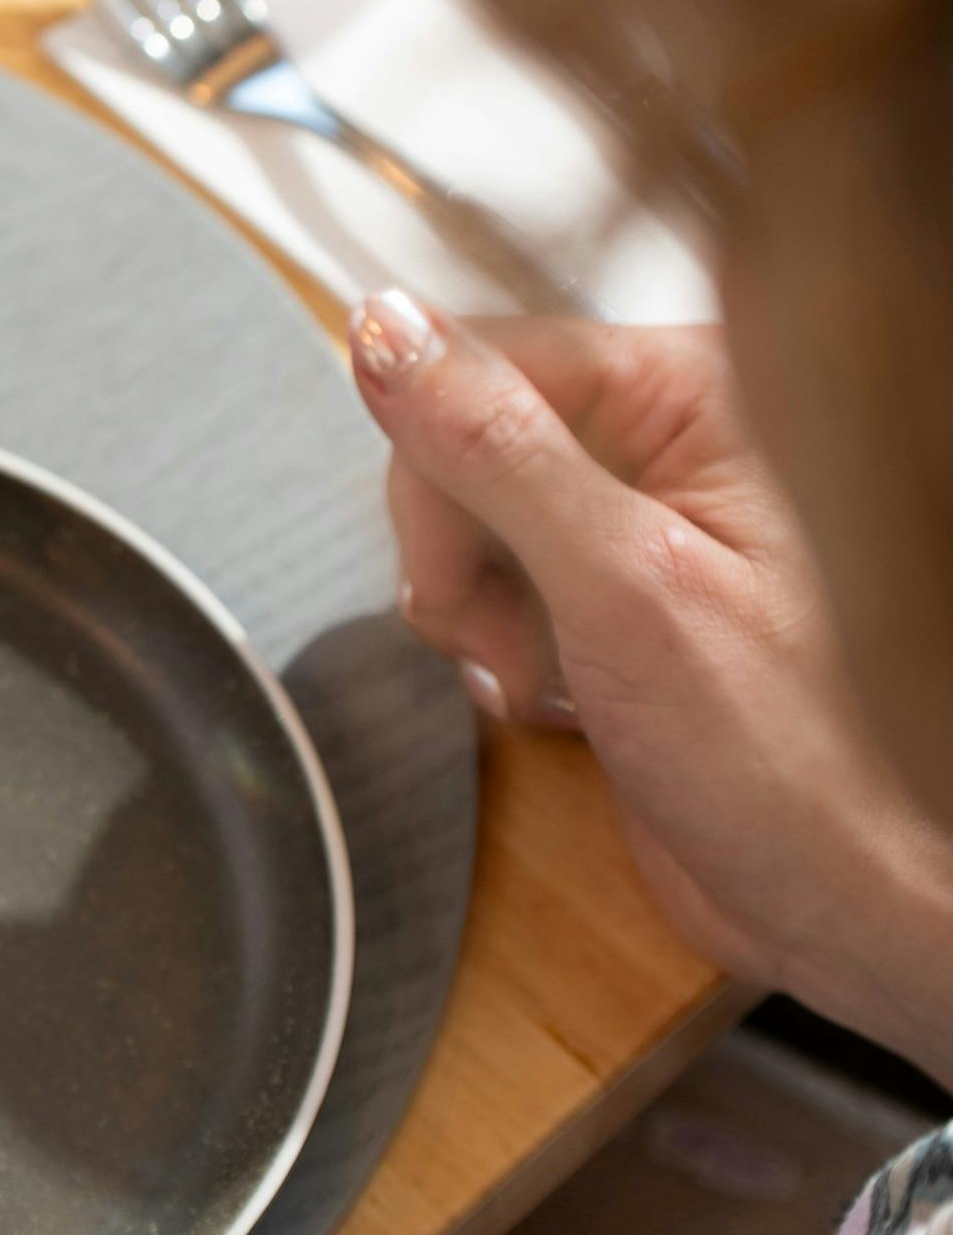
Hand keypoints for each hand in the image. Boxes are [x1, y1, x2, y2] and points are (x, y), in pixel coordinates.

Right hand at [349, 292, 952, 1082]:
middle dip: (460, 557)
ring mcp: (643, 511)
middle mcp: (675, 435)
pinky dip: (501, 644)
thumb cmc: (797, 767)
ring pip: (467, 513)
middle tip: (513, 649)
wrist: (848, 904)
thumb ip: (496, 450)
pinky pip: (498, 574)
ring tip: (550, 683)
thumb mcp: (624, 590)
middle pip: (466, 436)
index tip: (451, 575)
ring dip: (478, 614)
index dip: (441, 469)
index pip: (489, 362)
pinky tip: (558, 691)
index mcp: (705, 392)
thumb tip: (385, 330)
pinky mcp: (617, 583)